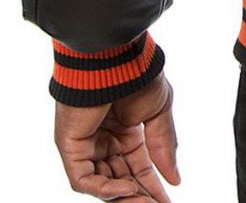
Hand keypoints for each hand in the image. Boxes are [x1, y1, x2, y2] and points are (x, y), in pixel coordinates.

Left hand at [53, 72, 180, 200]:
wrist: (115, 57)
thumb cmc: (137, 75)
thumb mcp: (159, 112)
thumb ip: (163, 146)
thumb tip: (175, 178)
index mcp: (125, 130)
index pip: (138, 166)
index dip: (153, 185)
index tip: (168, 201)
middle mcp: (103, 140)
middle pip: (121, 179)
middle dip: (140, 195)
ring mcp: (85, 145)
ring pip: (102, 184)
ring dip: (124, 197)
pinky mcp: (70, 147)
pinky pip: (83, 179)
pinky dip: (105, 189)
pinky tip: (127, 190)